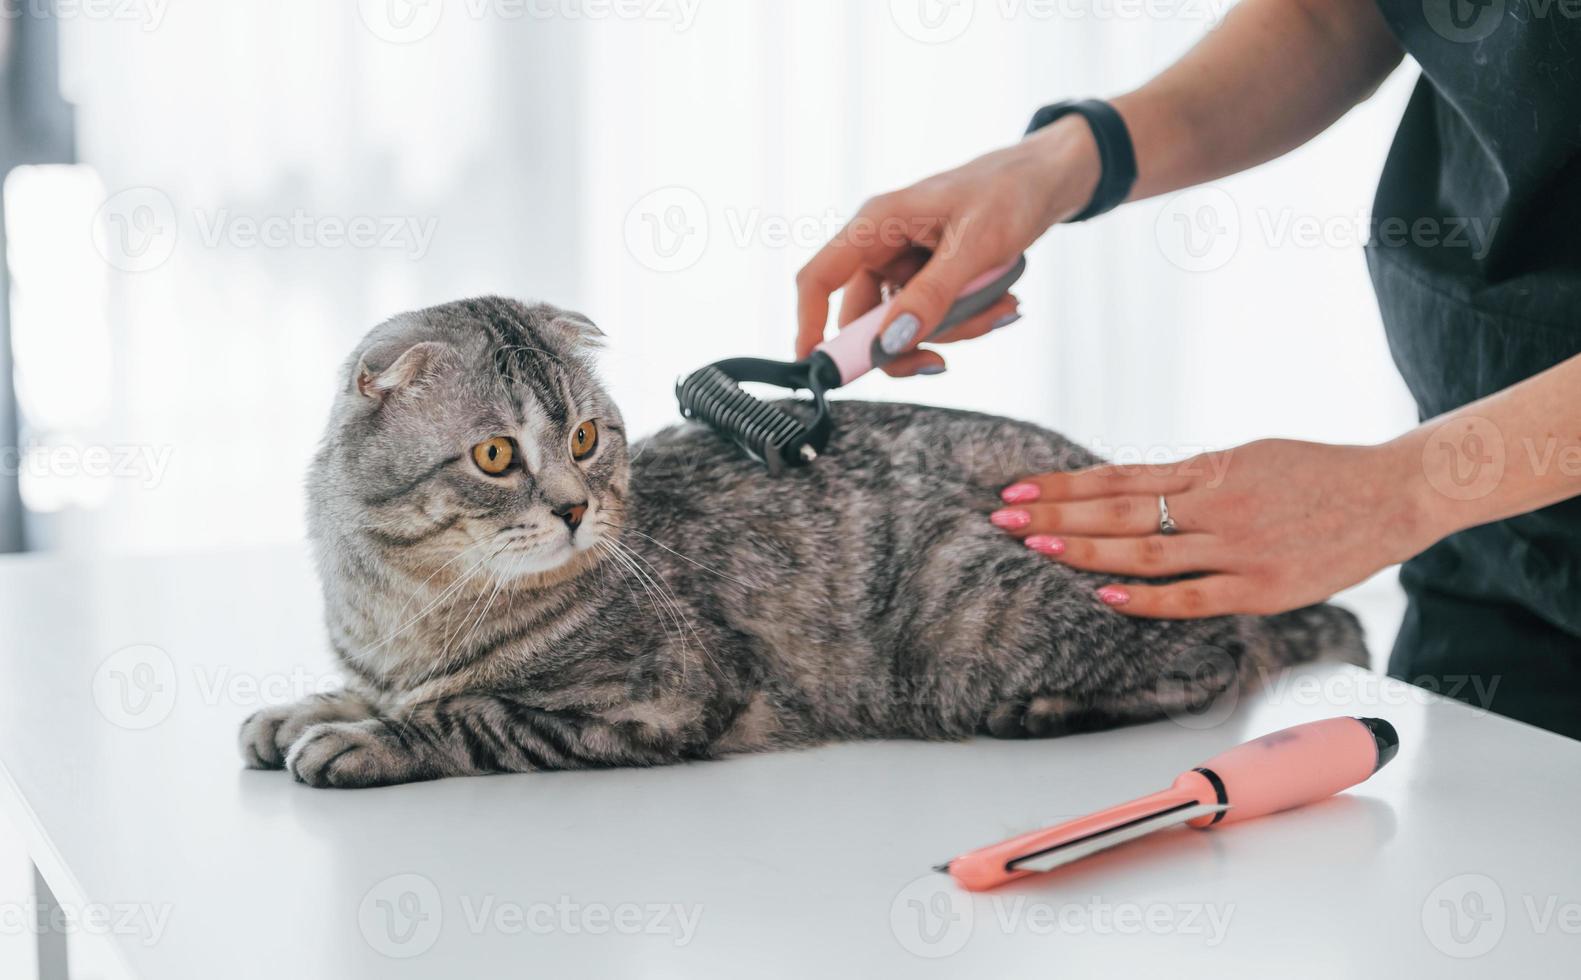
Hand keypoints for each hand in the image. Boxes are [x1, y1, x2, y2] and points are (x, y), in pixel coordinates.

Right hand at [793, 118, 1099, 376]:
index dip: (808, 322)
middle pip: (866, 318)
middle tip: (944, 358)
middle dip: (911, 340)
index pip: (820, 277)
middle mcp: (882, 245)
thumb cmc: (1010, 193)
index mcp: (877, 224)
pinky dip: (967, 320)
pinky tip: (1002, 300)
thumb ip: (932, 296)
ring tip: (1003, 303)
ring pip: (905, 326)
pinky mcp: (927, 278)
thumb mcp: (976, 246)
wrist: (1047, 180)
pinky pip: (933, 318)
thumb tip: (890, 343)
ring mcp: (904, 264)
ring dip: (955, 329)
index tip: (817, 367)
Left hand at [990, 438, 1442, 617]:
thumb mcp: (1247, 457)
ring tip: (1034, 545)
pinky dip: (1145, 596)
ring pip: (1145, 551)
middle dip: (1055, 514)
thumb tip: (1130, 491)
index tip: (1017, 487)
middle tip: (1002, 515)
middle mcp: (1217, 504)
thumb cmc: (1316, 474)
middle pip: (1118, 511)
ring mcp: (1239, 547)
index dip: (1064, 484)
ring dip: (1084, 549)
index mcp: (1210, 468)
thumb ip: (1192, 478)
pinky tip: (1102, 592)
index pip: (1118, 478)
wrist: (1393, 494)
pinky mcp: (1262, 588)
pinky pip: (1191, 596)